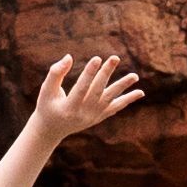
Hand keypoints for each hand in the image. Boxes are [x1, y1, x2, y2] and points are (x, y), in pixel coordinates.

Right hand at [28, 47, 146, 149]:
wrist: (52, 130)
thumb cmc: (47, 106)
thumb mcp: (46, 90)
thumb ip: (55, 73)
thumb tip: (69, 57)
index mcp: (69, 108)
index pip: (81, 88)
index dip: (89, 73)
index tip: (97, 58)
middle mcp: (83, 114)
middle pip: (98, 91)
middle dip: (106, 74)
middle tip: (115, 57)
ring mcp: (93, 117)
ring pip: (110, 99)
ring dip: (123, 87)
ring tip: (135, 76)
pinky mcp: (99, 117)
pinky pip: (115, 107)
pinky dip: (127, 100)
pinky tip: (140, 93)